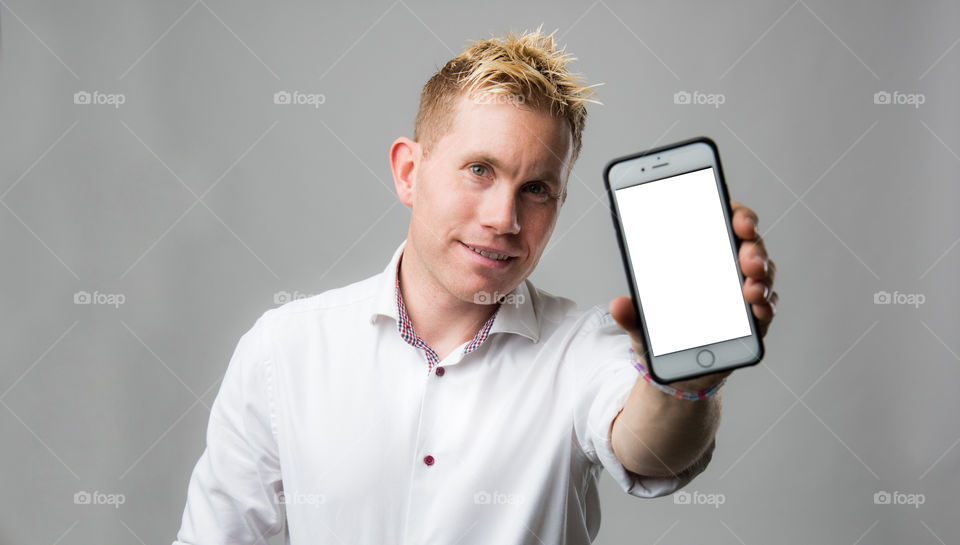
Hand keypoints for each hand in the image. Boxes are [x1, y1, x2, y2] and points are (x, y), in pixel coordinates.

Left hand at [609, 200, 776, 391]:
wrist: (678, 369)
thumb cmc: (663, 333)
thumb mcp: (641, 322)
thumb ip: (631, 314)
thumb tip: (618, 305)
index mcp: (699, 252)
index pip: (722, 219)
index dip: (736, 214)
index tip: (738, 220)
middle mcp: (727, 266)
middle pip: (749, 244)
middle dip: (753, 248)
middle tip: (747, 258)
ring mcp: (744, 290)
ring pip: (763, 274)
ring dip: (761, 279)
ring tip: (751, 289)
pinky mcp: (754, 319)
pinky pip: (766, 307)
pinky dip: (765, 307)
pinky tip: (758, 309)